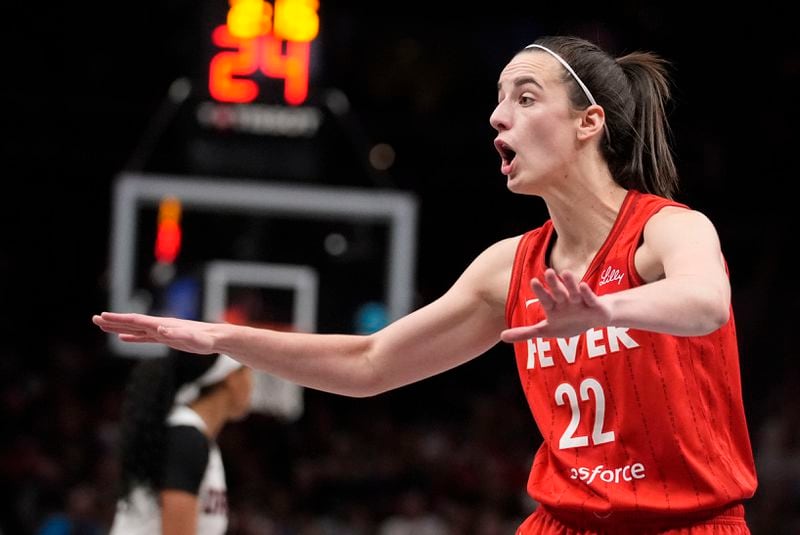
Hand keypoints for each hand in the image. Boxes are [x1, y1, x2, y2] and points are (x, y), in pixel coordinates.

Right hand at [92, 312, 218, 353]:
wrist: (217, 338)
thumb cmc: (207, 339)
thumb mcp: (194, 339)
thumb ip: (178, 334)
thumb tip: (161, 329)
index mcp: (163, 325)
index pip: (137, 321)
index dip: (119, 319)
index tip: (102, 317)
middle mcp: (160, 326)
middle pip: (132, 322)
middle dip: (113, 321)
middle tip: (94, 319)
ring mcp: (162, 331)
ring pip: (136, 329)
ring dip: (119, 327)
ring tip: (103, 326)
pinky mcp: (166, 338)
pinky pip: (144, 338)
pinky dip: (132, 337)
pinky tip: (123, 338)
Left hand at [500, 269, 611, 341]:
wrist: (593, 320)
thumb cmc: (568, 322)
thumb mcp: (546, 330)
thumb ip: (525, 333)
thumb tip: (502, 336)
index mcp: (553, 306)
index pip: (545, 299)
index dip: (540, 291)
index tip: (533, 281)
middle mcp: (565, 301)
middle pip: (559, 292)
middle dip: (554, 283)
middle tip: (547, 272)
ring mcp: (580, 302)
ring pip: (574, 292)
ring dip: (570, 283)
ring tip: (565, 273)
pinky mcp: (594, 305)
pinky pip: (590, 298)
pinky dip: (587, 293)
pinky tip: (583, 286)